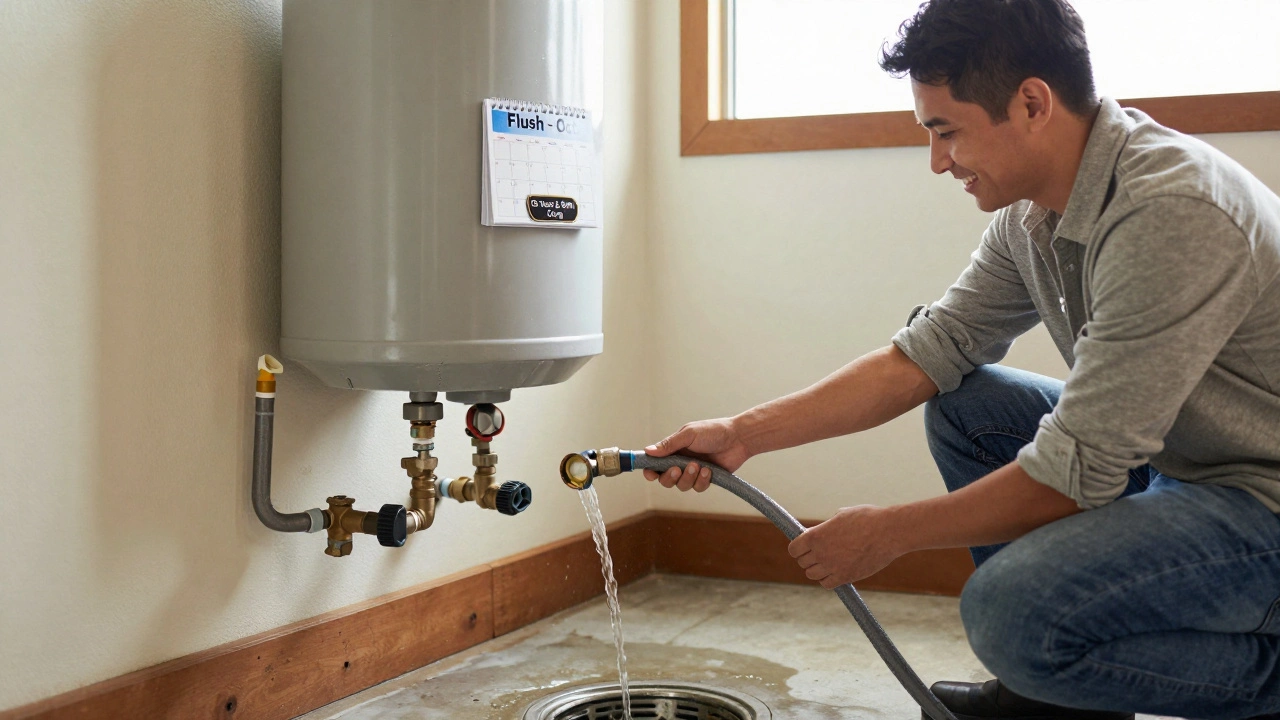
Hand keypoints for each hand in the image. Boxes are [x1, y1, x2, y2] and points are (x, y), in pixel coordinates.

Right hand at [643, 418, 750, 491]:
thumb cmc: (714, 431)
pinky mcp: (706, 479)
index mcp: (673, 450)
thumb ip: (669, 444)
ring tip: (699, 465)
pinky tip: (709, 470)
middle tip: (677, 469)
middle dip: (669, 477)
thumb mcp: (689, 434)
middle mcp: (681, 462)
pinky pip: (697, 487)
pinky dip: (702, 480)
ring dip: (688, 478)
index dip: (650, 471)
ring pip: (681, 486)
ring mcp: (693, 472)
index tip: (651, 474)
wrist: (738, 438)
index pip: (655, 464)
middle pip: (665, 480)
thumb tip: (647, 451)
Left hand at [787, 505, 903, 588]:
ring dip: (818, 569)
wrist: (889, 532)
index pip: (794, 549)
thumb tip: (824, 529)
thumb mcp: (842, 515)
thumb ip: (828, 525)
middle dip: (809, 557)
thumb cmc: (868, 518)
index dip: (799, 548)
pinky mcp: (845, 577)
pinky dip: (828, 579)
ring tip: (829, 562)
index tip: (805, 547)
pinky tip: (836, 571)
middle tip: (821, 553)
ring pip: (812, 574)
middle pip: (803, 562)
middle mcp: (820, 553)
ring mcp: (832, 566)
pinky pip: (827, 584)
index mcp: (816, 535)